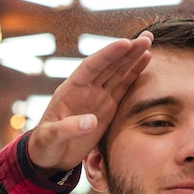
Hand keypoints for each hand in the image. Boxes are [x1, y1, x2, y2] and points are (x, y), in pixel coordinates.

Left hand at [28, 31, 152, 173]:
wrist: (51, 156)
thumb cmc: (45, 145)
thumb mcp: (51, 138)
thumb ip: (68, 128)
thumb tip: (90, 122)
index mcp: (70, 90)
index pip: (91, 67)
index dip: (108, 55)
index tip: (126, 43)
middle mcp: (85, 89)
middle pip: (108, 65)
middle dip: (126, 50)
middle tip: (146, 37)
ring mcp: (97, 96)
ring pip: (117, 72)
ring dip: (133, 57)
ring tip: (148, 41)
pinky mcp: (107, 107)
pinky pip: (123, 87)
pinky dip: (134, 74)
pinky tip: (145, 59)